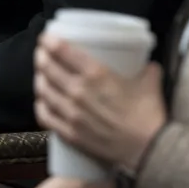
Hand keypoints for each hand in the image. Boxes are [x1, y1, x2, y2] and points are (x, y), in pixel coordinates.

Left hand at [34, 33, 167, 172]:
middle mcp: (78, 91)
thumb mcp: (149, 83)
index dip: (48, 40)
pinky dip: (40, 105)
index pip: (61, 50)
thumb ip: (146, 69)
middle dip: (41, 56)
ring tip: (41, 75)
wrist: (148, 151)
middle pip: (47, 67)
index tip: (46, 37)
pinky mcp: (69, 133)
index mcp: (95, 74)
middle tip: (42, 53)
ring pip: (43, 90)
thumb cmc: (148, 115)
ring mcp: (71, 113)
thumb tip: (147, 64)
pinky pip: (45, 115)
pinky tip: (42, 101)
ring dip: (39, 79)